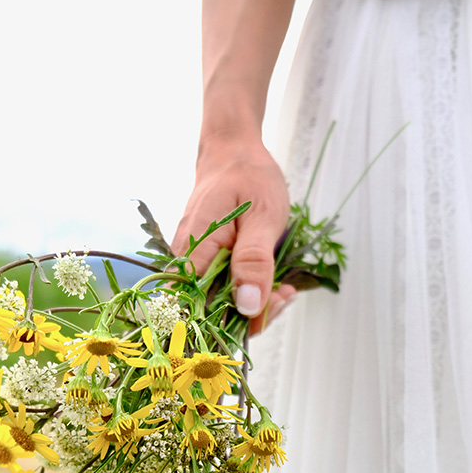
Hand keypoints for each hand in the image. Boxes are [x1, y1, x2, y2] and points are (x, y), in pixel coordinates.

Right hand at [171, 138, 296, 334]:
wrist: (232, 152)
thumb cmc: (248, 177)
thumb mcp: (262, 217)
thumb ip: (254, 261)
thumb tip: (247, 305)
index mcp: (193, 252)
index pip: (200, 308)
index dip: (234, 320)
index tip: (271, 305)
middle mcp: (185, 262)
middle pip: (211, 311)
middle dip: (252, 313)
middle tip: (286, 295)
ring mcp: (193, 263)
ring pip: (219, 302)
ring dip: (255, 303)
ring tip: (286, 289)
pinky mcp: (204, 262)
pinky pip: (223, 287)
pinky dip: (250, 290)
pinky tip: (274, 283)